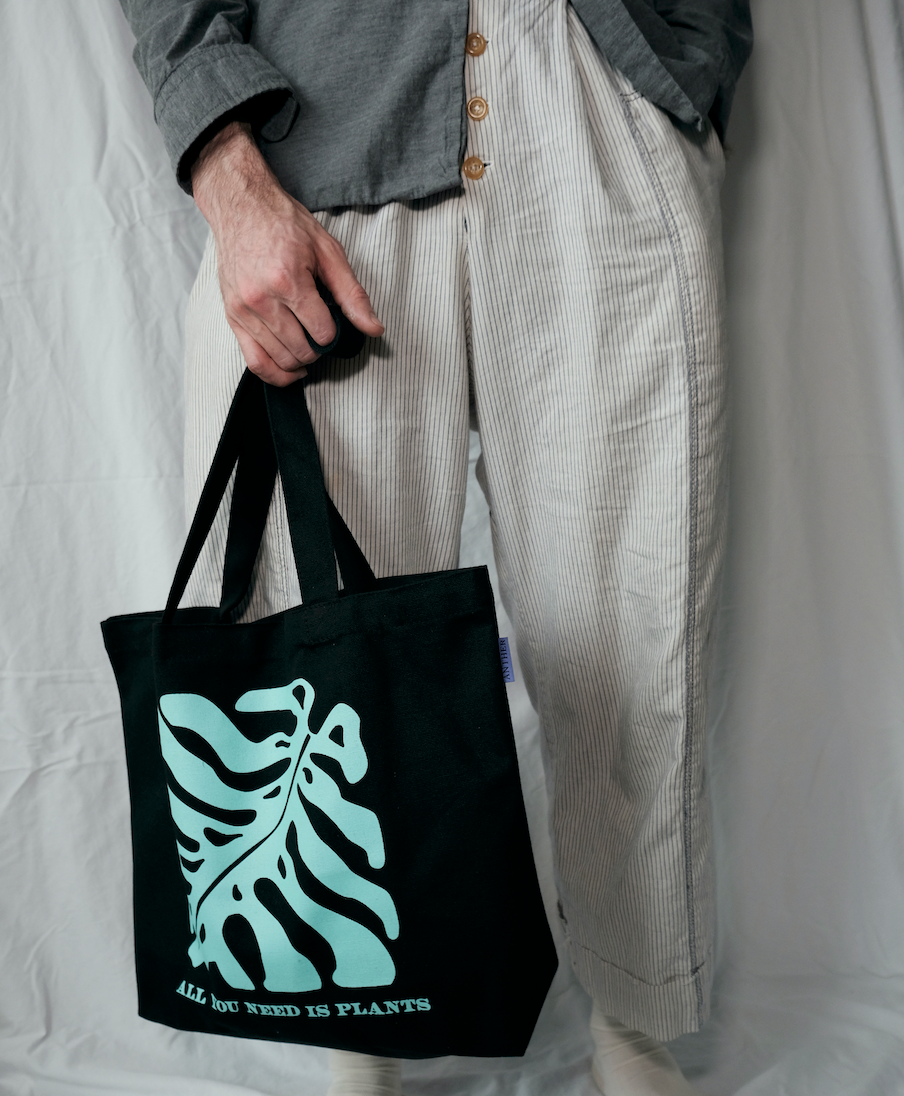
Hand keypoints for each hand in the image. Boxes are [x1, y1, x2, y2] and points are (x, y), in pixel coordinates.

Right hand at [191, 121, 383, 385]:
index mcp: (288, 280)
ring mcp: (243, 310)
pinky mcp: (232, 317)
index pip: (322, 332)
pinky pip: (253, 361)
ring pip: (280, 359)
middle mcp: (261, 299)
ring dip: (300, 361)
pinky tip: (291, 371)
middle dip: (318, 350)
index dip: (334, 333)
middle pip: (301, 350)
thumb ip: (352, 294)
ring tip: (308, 347)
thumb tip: (374, 328)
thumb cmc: (285, 225)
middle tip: (322, 334)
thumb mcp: (328, 252)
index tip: (334, 322)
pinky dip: (275, 374)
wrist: (242, 207)